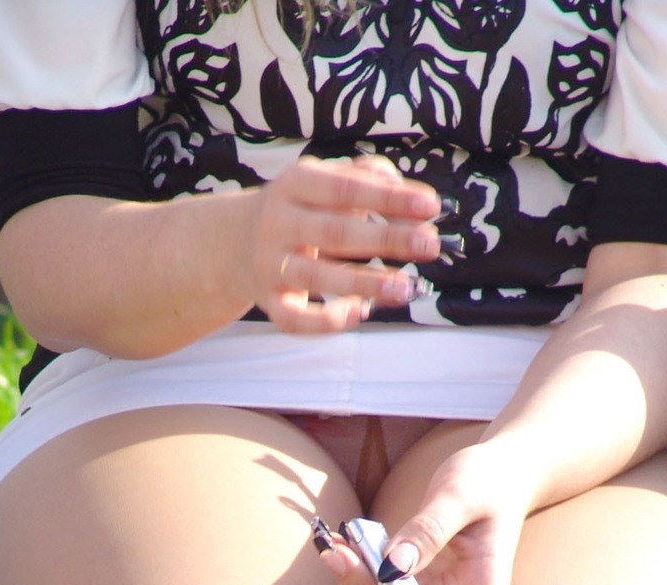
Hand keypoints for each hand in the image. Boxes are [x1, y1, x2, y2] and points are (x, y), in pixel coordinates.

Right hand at [248, 155, 442, 332]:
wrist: (236, 242)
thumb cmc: (304, 209)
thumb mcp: (327, 183)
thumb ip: (371, 181)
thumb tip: (415, 202)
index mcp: (296, 184)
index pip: (346, 188)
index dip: (388, 198)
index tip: (430, 205)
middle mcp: (278, 222)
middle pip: (335, 233)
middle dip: (386, 239)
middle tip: (430, 246)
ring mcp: (271, 264)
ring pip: (318, 277)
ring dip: (365, 283)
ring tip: (406, 288)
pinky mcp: (270, 302)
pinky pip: (296, 319)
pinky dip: (328, 321)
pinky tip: (361, 312)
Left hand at [315, 444, 530, 584]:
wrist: (496, 472)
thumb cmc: (490, 482)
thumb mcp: (461, 495)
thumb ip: (428, 530)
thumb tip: (391, 567)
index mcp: (487, 583)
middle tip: (340, 556)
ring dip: (358, 584)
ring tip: (334, 545)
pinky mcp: (415, 576)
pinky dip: (358, 570)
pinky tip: (341, 543)